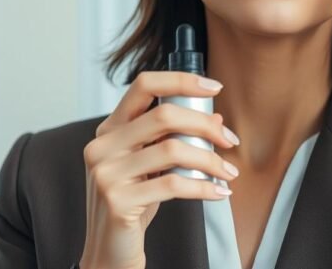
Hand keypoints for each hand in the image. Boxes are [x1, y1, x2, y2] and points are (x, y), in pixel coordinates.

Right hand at [79, 71, 239, 268]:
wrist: (109, 252)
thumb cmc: (132, 205)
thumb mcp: (150, 167)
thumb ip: (173, 140)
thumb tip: (215, 119)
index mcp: (109, 130)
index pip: (143, 85)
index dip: (181, 80)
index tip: (214, 87)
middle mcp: (102, 146)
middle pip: (164, 115)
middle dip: (205, 126)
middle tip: (229, 141)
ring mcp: (106, 173)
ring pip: (172, 150)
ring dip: (210, 160)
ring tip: (228, 173)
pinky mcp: (117, 200)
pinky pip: (173, 184)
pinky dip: (203, 187)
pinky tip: (218, 193)